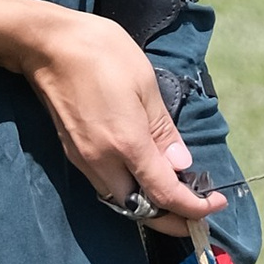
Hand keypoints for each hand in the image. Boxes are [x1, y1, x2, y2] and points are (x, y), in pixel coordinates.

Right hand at [0, 0, 222, 223]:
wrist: (47, 45)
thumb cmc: (101, 54)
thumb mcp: (145, 85)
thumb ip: (163, 131)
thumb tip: (181, 165)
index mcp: (127, 145)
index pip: (165, 195)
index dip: (194, 208)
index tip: (216, 204)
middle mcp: (103, 162)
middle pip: (139, 210)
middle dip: (170, 218)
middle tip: (195, 209)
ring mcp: (84, 160)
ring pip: (120, 201)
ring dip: (148, 205)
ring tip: (174, 193)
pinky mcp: (73, 153)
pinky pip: (105, 185)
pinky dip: (129, 190)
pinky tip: (143, 175)